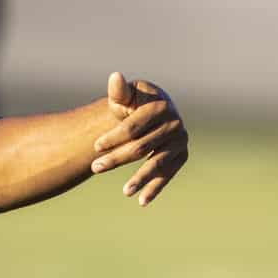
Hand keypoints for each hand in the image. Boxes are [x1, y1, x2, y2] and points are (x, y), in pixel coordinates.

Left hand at [88, 71, 188, 206]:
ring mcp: (180, 141)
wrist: (153, 112)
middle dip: (117, 158)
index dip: (113, 137)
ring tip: (124, 192)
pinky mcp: (182, 156)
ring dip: (139, 179)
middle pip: (141, 147)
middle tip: (95, 168)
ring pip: (156, 163)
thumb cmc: (133, 103)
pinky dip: (156, 188)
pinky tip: (141, 201)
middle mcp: (174, 123)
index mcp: (159, 106)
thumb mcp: (126, 96)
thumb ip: (119, 90)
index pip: (133, 127)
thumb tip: (115, 77)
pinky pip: (168, 174)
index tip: (95, 147)